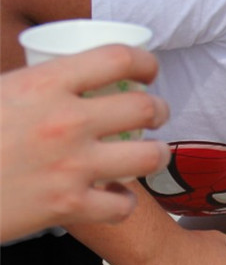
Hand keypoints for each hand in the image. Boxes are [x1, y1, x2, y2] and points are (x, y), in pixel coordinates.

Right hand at [0, 45, 169, 239]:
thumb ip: (27, 81)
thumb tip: (50, 62)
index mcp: (42, 83)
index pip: (118, 58)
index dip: (145, 62)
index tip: (148, 70)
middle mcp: (65, 122)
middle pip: (145, 107)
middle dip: (159, 109)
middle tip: (155, 114)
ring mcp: (71, 166)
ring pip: (149, 156)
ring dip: (156, 154)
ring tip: (150, 153)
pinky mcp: (69, 207)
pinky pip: (123, 204)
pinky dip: (122, 201)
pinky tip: (114, 195)